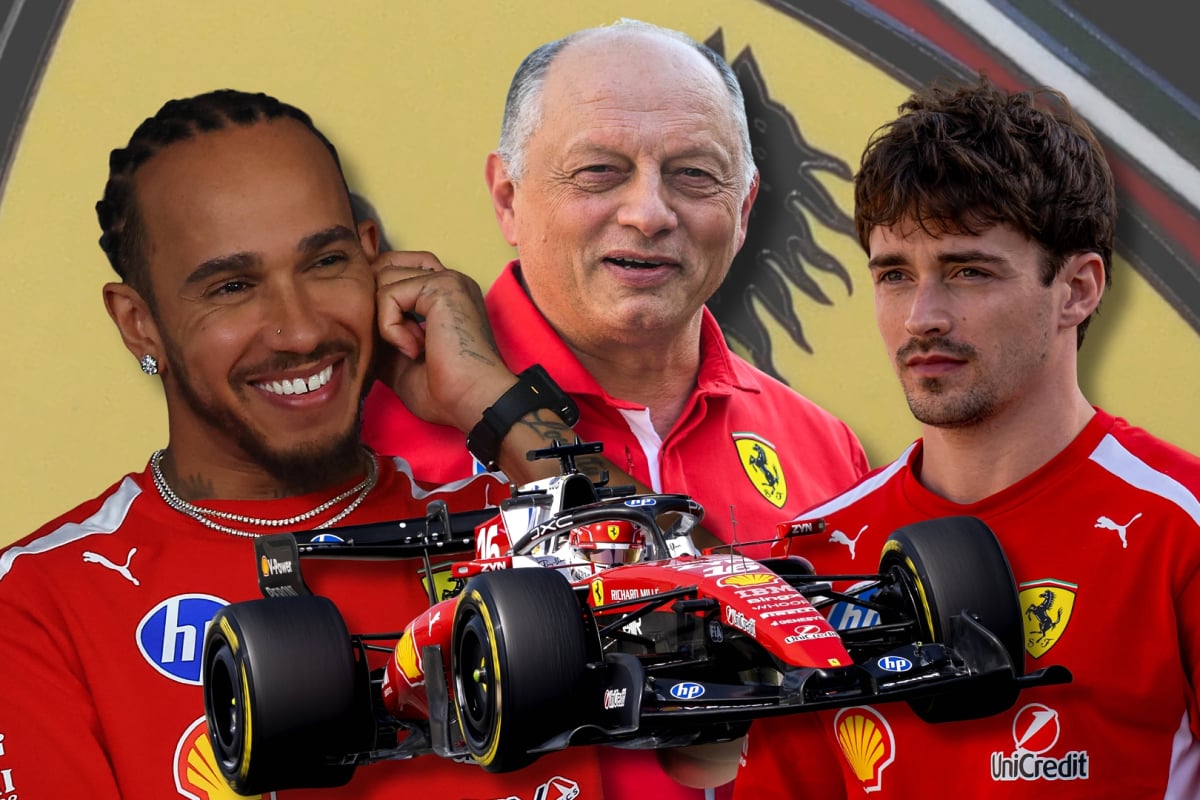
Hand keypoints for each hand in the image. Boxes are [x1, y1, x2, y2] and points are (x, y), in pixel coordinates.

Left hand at [374, 251, 517, 431]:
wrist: (471, 402)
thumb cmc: (444, 390)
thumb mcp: (398, 359)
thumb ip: (380, 332)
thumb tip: (351, 319)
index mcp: (443, 295)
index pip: (395, 270)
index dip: (379, 297)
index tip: (384, 337)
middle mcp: (447, 280)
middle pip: (385, 265)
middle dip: (375, 303)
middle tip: (390, 342)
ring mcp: (447, 279)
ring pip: (383, 279)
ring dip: (385, 321)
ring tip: (409, 349)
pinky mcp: (442, 286)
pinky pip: (389, 294)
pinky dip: (390, 327)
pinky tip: (413, 349)